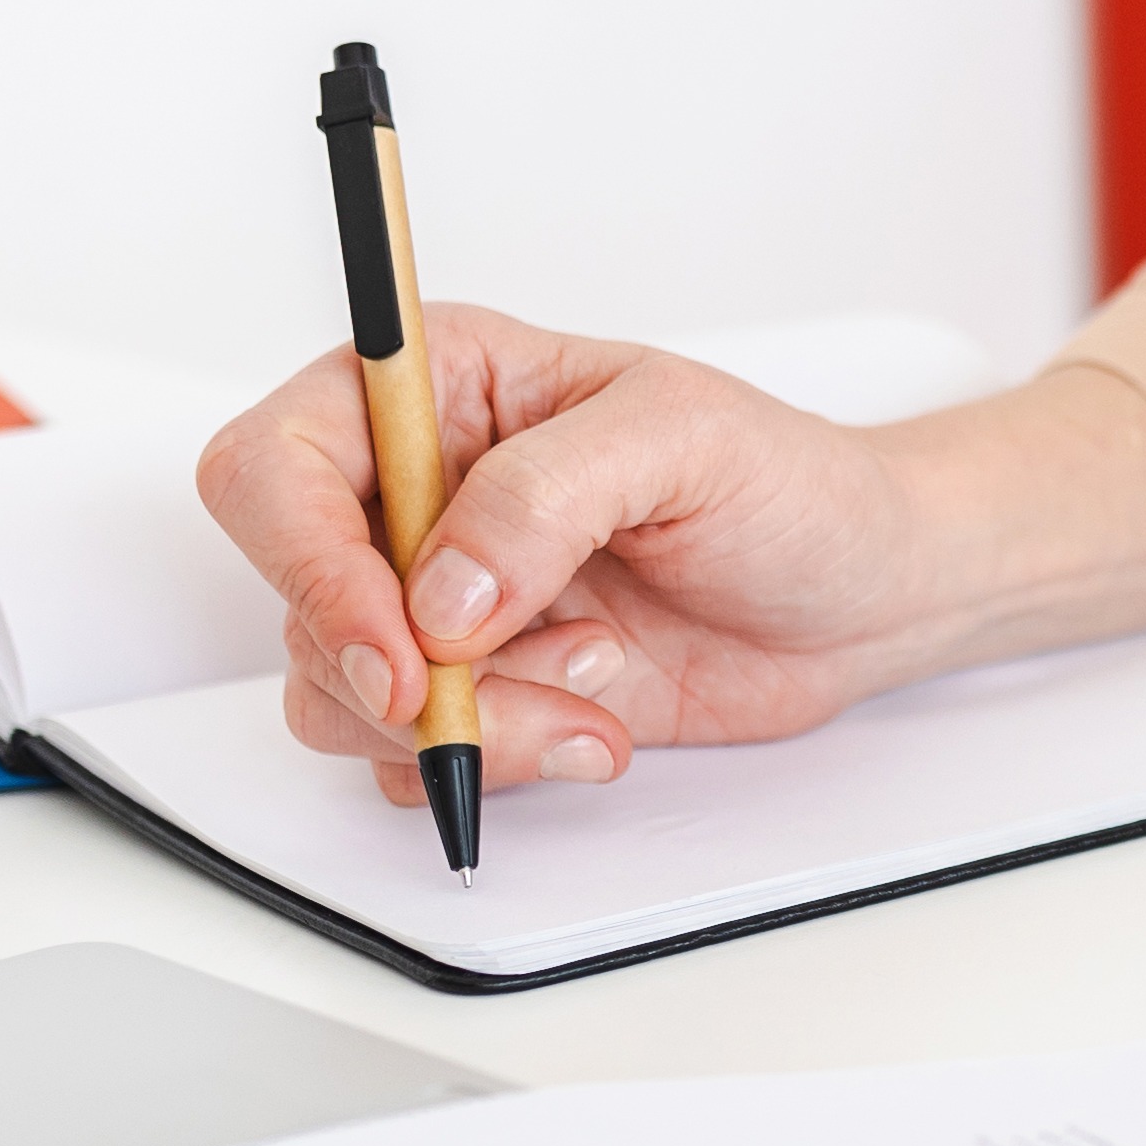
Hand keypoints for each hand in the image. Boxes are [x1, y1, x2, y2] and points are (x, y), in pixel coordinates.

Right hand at [195, 303, 1145, 800]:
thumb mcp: (680, 441)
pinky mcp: (481, 689)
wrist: (867, 592)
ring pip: (343, 692)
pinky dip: (503, 759)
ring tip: (599, 687)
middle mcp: (416, 491)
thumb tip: (441, 590)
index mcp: (438, 386)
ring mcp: (441, 600)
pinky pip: (412, 756)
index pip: (277, 461)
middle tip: (488, 692)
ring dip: (469, 720)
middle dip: (392, 668)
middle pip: (295, 594)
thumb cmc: (791, 485)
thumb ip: (545, 496)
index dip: (307, 559)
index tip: (396, 641)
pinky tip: (600, 726)